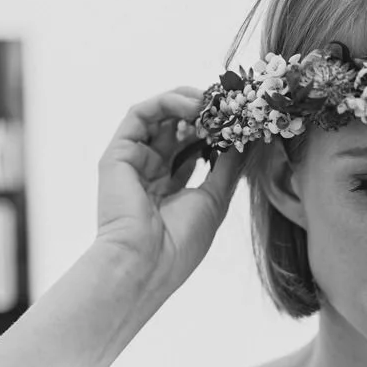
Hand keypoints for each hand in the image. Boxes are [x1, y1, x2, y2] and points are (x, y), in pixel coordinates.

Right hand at [95, 88, 243, 292]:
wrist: (145, 264)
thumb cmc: (179, 243)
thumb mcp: (215, 199)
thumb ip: (228, 166)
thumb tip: (248, 138)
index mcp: (170, 187)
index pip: (193, 147)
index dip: (215, 130)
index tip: (239, 120)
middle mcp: (149, 171)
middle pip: (177, 128)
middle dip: (204, 112)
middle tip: (229, 104)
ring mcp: (133, 161)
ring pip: (159, 116)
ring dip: (188, 103)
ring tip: (213, 102)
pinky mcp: (118, 153)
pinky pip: (139, 114)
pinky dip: (167, 102)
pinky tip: (193, 106)